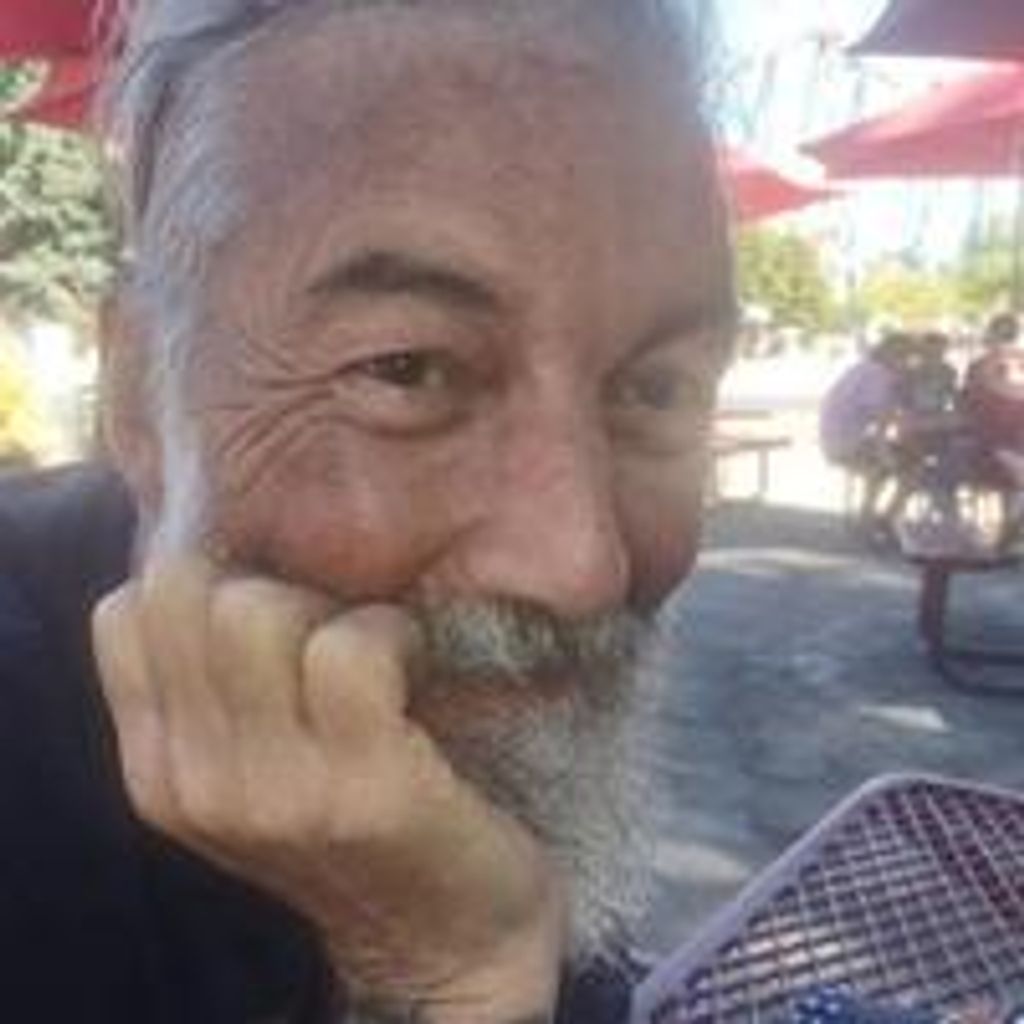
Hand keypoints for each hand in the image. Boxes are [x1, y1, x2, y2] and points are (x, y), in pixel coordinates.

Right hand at [93, 558, 565, 1022]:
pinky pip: (350, 651)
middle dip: (268, 587)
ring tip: (374, 649)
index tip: (271, 614)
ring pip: (255, 614)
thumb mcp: (252, 763)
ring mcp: (275, 791)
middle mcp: (197, 782)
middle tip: (326, 628)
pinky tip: (414, 663)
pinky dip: (391, 634)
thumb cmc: (353, 820)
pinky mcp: (364, 789)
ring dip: (332, 610)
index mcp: (159, 767)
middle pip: (186, 593)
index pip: (127, 611)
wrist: (445, 934)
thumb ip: (216, 684)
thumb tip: (226, 559)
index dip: (203, 583)